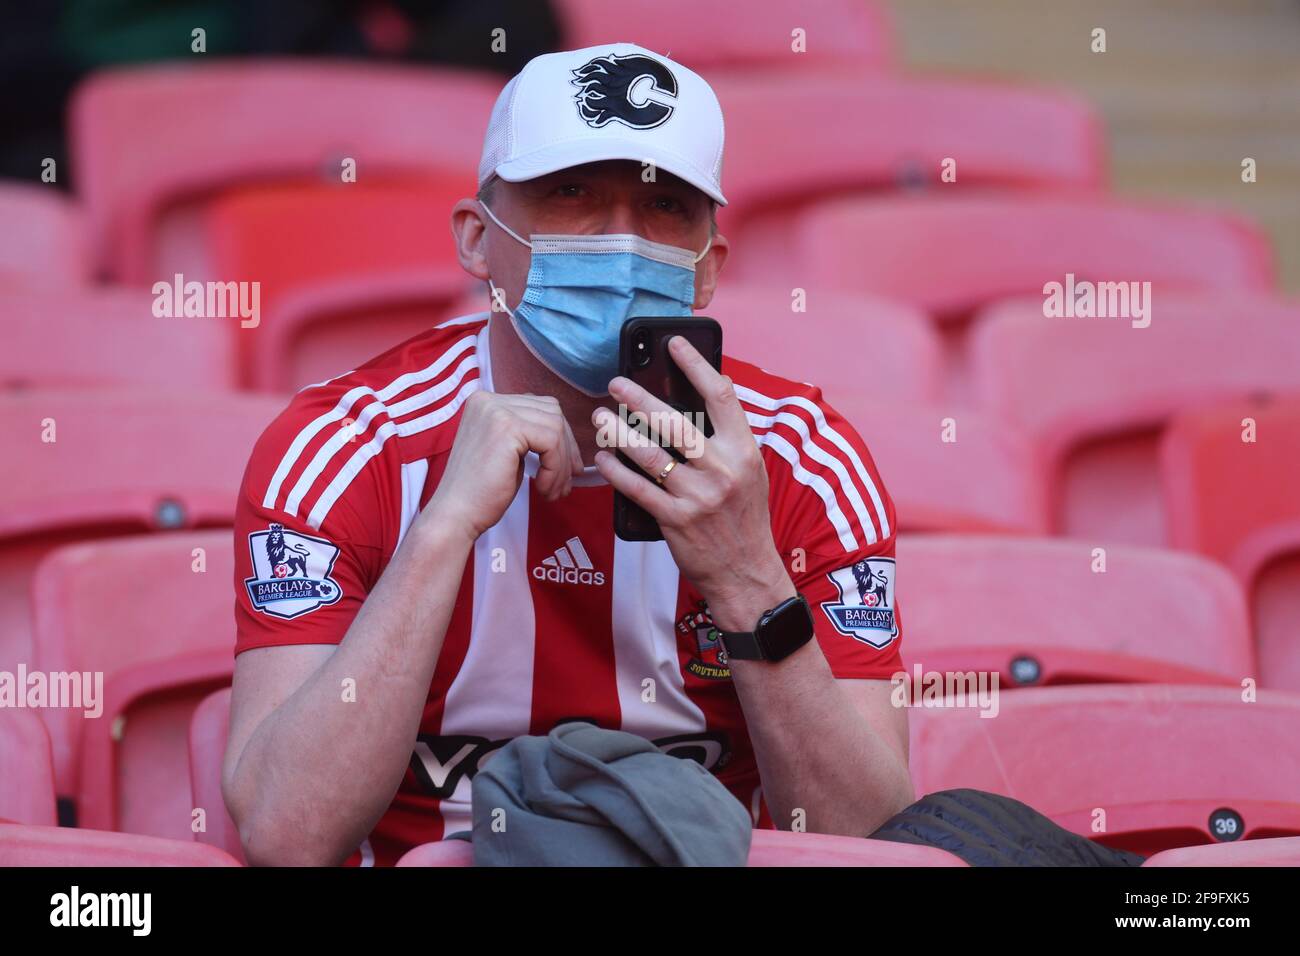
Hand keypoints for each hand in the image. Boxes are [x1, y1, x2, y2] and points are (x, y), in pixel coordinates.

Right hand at [424, 390, 582, 542]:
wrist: (455, 514)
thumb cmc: (481, 491)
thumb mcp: (507, 452)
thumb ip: (528, 435)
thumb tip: (566, 437)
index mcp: (486, 402)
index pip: (540, 407)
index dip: (561, 438)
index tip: (568, 468)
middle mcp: (489, 400)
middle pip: (552, 412)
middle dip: (566, 449)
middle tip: (566, 482)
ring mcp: (496, 410)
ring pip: (555, 428)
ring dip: (561, 464)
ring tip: (552, 490)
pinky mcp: (506, 428)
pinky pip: (551, 442)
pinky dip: (555, 469)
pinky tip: (542, 488)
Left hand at [591, 337, 794, 629]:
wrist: (746, 573)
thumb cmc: (743, 520)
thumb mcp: (748, 474)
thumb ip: (724, 443)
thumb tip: (686, 407)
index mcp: (744, 451)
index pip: (721, 395)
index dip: (696, 363)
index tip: (675, 343)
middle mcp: (723, 470)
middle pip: (675, 421)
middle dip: (639, 398)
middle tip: (616, 383)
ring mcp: (699, 496)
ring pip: (650, 454)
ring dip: (618, 433)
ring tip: (600, 418)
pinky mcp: (676, 521)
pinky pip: (638, 489)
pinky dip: (616, 472)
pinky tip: (602, 460)